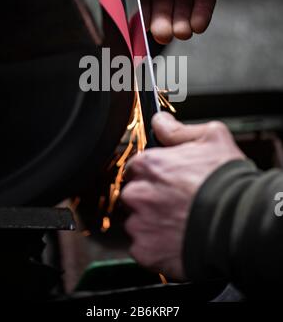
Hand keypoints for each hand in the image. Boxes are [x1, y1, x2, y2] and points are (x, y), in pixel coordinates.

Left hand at [121, 112, 244, 279]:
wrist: (238, 225)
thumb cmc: (226, 181)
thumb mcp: (211, 138)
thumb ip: (177, 130)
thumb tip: (160, 122)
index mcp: (148, 164)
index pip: (137, 167)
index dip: (154, 174)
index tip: (167, 181)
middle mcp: (137, 192)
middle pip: (134, 194)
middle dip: (150, 198)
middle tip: (176, 203)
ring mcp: (139, 224)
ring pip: (137, 222)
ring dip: (152, 223)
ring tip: (180, 223)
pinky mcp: (144, 251)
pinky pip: (143, 248)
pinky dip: (156, 247)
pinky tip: (177, 240)